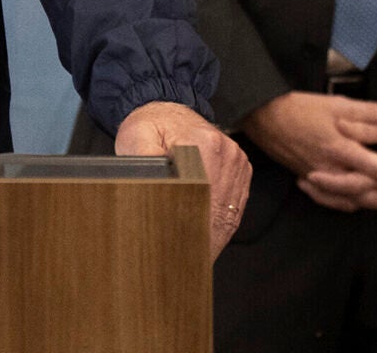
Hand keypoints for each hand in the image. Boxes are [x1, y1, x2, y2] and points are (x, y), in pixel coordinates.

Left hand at [114, 100, 252, 254]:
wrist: (166, 109)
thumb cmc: (150, 126)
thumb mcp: (136, 137)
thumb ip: (143, 161)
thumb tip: (154, 187)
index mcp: (201, 144)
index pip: (201, 198)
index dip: (192, 230)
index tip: (181, 253)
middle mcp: (226, 153)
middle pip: (219, 211)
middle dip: (204, 243)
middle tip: (188, 266)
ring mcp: (236, 162)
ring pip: (230, 213)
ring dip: (215, 239)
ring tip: (198, 260)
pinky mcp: (240, 169)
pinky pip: (236, 206)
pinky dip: (223, 227)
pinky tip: (209, 242)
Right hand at [241, 92, 376, 214]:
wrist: (262, 116)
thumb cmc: (300, 107)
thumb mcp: (337, 104)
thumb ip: (370, 112)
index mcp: (340, 148)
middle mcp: (330, 168)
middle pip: (366, 193)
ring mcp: (317, 177)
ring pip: (350, 200)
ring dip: (373, 203)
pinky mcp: (307, 178)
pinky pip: (330, 200)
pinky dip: (346, 204)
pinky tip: (357, 202)